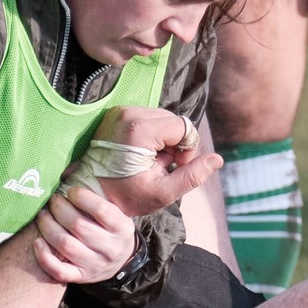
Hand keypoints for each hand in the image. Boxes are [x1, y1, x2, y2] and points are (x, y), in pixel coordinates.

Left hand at [33, 183, 137, 283]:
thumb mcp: (114, 211)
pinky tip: (37, 242)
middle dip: (60, 209)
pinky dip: (45, 257)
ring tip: (42, 216)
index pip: (102, 210)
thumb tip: (67, 172)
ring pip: (66, 246)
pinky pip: (59, 271)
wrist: (120, 260)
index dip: (81, 197)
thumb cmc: (110, 228)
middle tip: (52, 200)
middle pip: (78, 226)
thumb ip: (96, 195)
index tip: (70, 191)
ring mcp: (95, 265)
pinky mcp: (81, 277)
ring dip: (48, 227)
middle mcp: (110, 248)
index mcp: (122, 228)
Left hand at [82, 106, 221, 217]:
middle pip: (174, 120)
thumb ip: (192, 177)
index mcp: (139, 129)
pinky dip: (152, 135)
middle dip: (176, 144)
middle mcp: (129, 113)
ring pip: (162, 119)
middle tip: (163, 166)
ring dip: (165, 140)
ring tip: (152, 162)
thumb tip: (217, 160)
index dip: (188, 149)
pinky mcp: (116, 113)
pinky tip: (142, 154)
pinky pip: (148, 119)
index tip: (175, 168)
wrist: (90, 192)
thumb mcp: (161, 192)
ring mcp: (120, 111)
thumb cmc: (124, 196)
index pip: (183, 127)